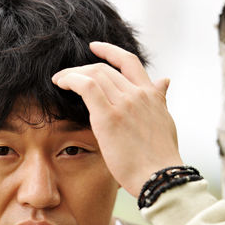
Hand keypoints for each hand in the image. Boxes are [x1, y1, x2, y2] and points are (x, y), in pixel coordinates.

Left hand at [52, 41, 183, 196]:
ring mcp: (124, 103)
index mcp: (151, 95)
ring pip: (93, 73)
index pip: (129, 61)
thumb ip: (160, 100)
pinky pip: (86, 86)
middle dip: (82, 69)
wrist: (161, 177)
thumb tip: (164, 81)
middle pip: (105, 68)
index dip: (110, 51)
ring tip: (59, 81)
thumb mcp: (165, 121)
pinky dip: (70, 79)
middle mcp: (138, 94)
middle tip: (67, 77)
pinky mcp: (109, 116)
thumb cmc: (161, 157)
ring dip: (72, 74)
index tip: (94, 47)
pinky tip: (60, 83)